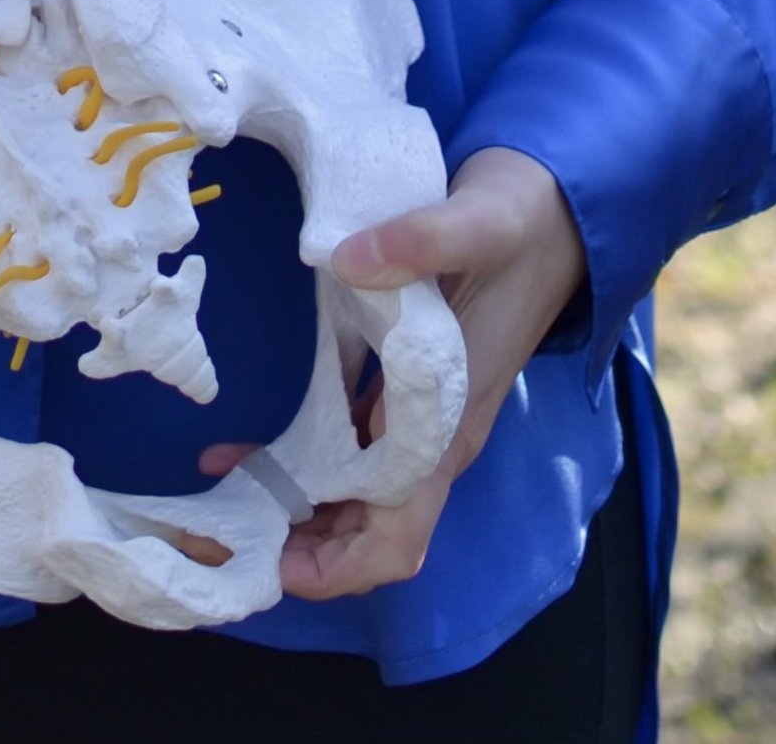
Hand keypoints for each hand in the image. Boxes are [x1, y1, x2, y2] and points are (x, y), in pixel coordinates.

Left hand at [198, 144, 586, 602]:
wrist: (555, 210)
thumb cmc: (523, 224)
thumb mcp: (481, 221)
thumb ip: (423, 239)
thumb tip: (350, 260)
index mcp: (449, 423)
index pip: (399, 532)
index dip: (341, 564)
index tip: (279, 562)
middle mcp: (432, 438)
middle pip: (364, 529)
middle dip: (299, 548)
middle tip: (222, 532)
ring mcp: (417, 418)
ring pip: (351, 495)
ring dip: (292, 509)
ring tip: (220, 502)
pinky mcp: (401, 391)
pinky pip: (345, 448)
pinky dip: (298, 461)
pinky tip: (243, 450)